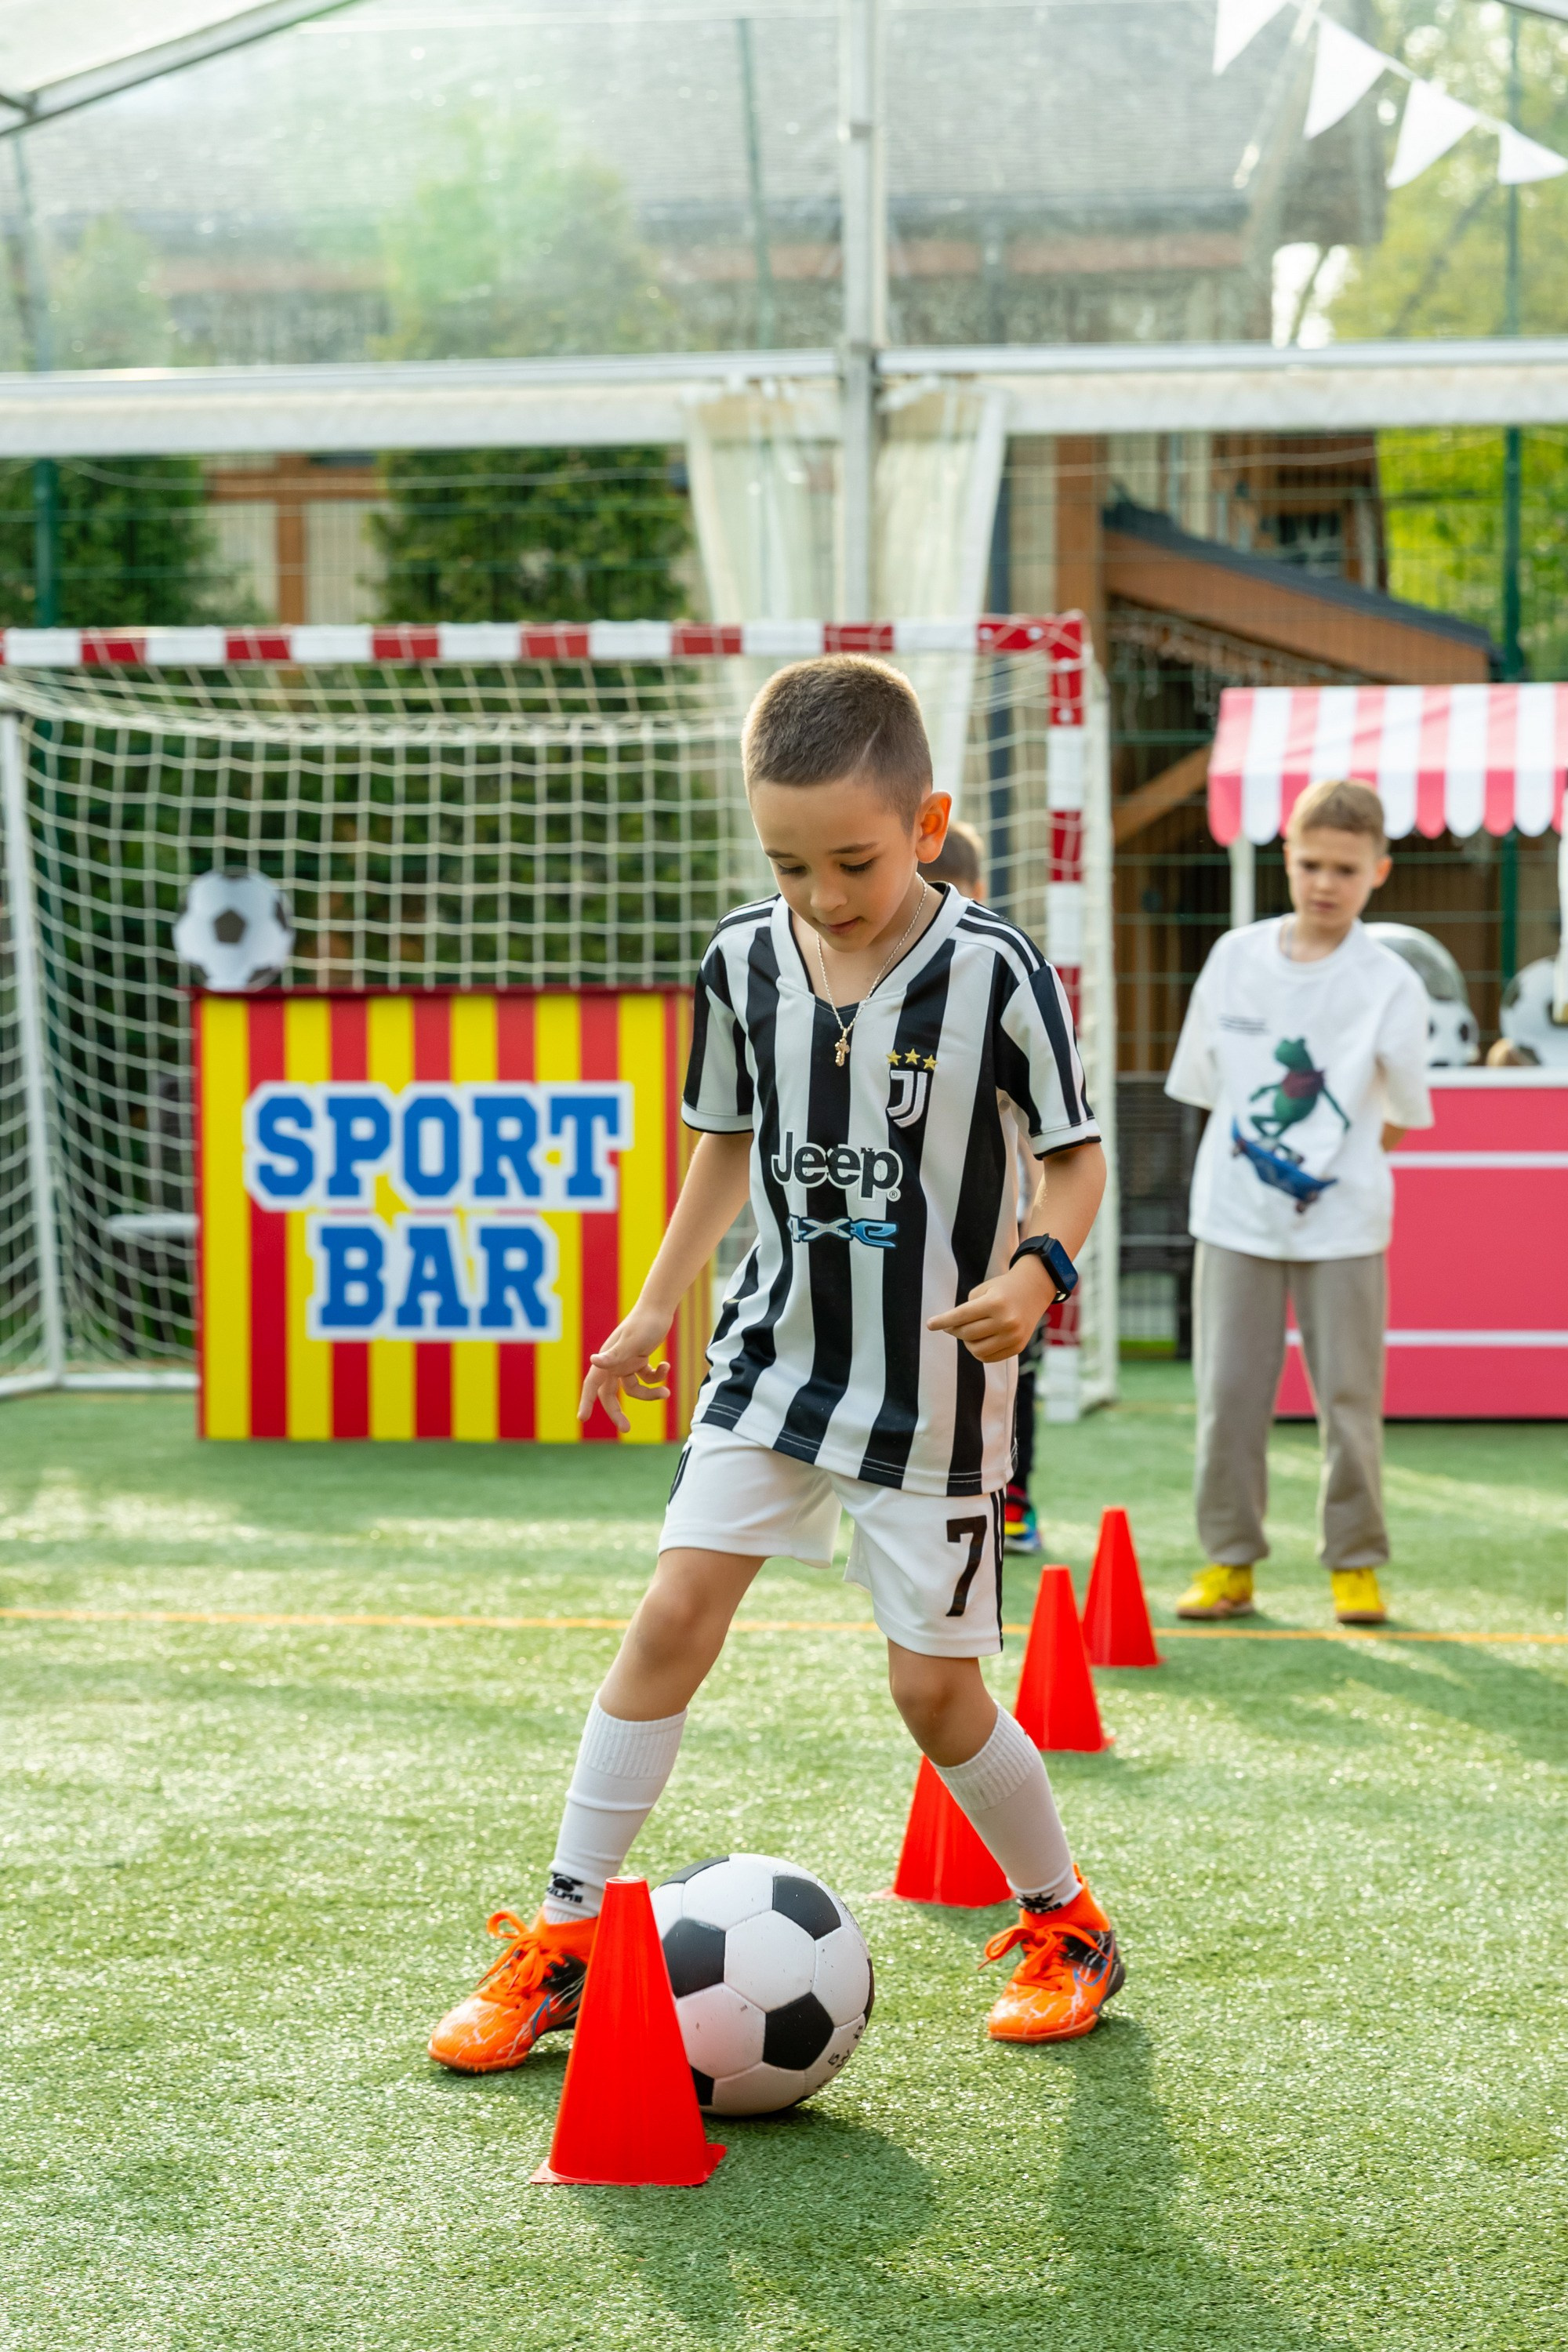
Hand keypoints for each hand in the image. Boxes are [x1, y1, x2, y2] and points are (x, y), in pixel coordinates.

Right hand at [579, 1301, 673, 1432]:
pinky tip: (665, 1365)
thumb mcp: (631, 1341)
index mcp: (607, 1359)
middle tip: (626, 1429)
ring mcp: (627, 1362)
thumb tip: (593, 1362)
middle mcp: (614, 1363)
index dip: (586, 1401)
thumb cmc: (644, 1323)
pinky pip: (646, 1377)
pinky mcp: (641, 1360)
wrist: (659, 1308)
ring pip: (633, 1388)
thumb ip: (614, 1355)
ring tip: (666, 1393)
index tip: (582, 1417)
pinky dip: (657, 1376)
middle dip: (617, 1412)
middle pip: (610, 1394)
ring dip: (650, 1392)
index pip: (592, 1385)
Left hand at [927, 1259, 1053, 1363]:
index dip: (942, 1321)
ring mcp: (1013, 1336)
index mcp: (995, 1303)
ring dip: (966, 1342)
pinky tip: (978, 1341)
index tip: (929, 1324)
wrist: (1035, 1290)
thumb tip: (952, 1328)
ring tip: (967, 1332)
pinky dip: (978, 1351)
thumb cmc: (1003, 1288)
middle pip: (967, 1334)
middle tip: (950, 1325)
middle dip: (953, 1330)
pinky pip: (989, 1357)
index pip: (961, 1316)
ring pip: (976, 1350)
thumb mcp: (984, 1289)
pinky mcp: (1018, 1347)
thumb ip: (967, 1308)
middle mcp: (1006, 1321)